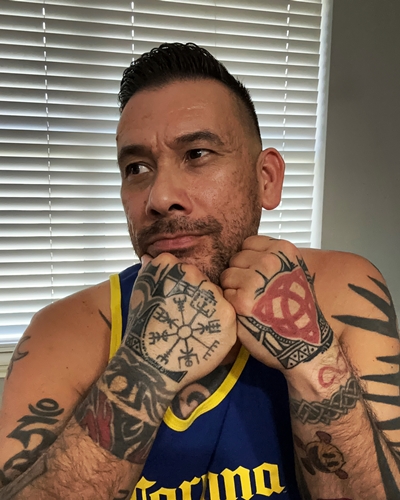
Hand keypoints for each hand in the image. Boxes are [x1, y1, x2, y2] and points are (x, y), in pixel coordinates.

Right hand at [123, 253, 236, 390]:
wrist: (150, 363)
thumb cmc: (142, 328)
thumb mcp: (140, 292)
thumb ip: (149, 270)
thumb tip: (149, 255)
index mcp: (170, 264)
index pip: (186, 270)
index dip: (182, 289)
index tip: (174, 304)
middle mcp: (193, 274)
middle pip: (204, 281)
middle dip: (198, 299)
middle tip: (185, 320)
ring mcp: (211, 293)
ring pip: (218, 297)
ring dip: (211, 311)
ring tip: (194, 329)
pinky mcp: (227, 315)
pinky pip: (229, 315)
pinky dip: (221, 326)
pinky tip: (205, 336)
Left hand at [220, 236, 333, 371]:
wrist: (305, 342)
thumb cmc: (297, 309)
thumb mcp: (292, 271)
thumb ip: (270, 258)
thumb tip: (243, 252)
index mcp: (283, 251)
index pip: (248, 244)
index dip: (248, 261)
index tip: (258, 275)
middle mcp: (269, 262)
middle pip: (235, 259)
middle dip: (240, 274)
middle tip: (255, 293)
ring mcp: (254, 280)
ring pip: (226, 276)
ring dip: (233, 289)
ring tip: (251, 302)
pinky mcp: (242, 301)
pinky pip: (224, 294)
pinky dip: (232, 305)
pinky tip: (248, 313)